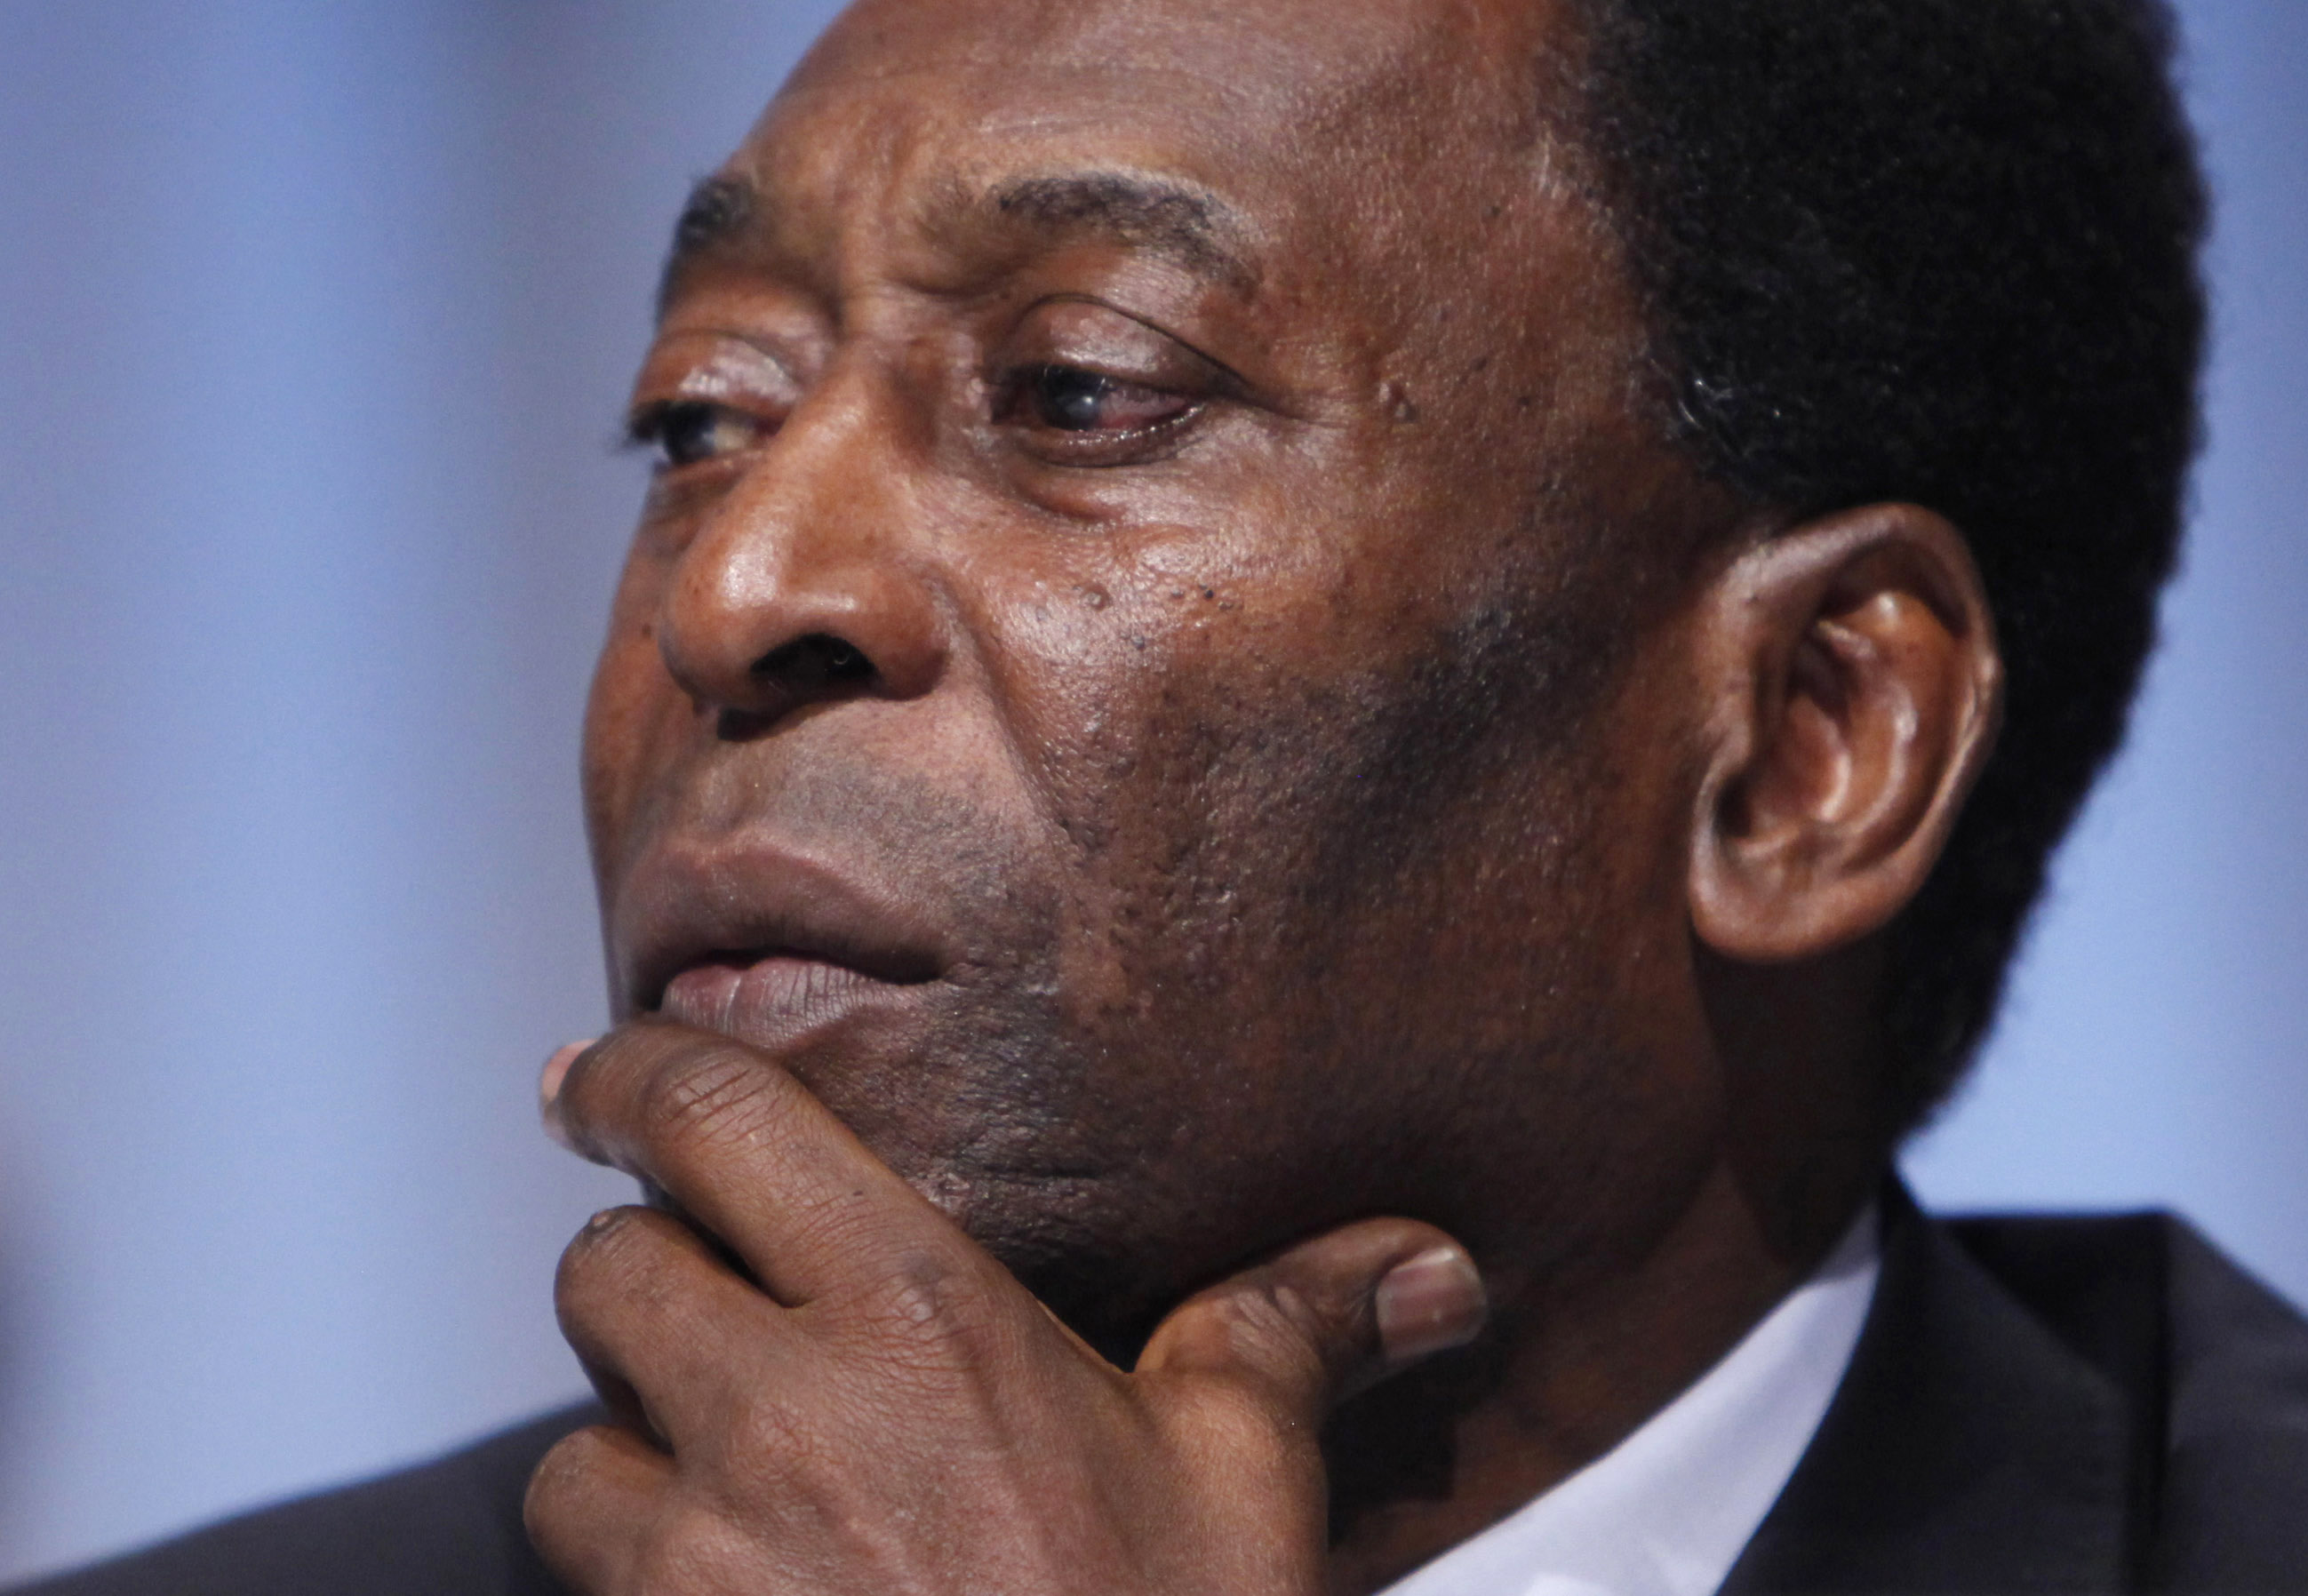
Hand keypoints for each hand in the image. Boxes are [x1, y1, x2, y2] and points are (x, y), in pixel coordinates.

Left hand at [525, 1022, 1487, 1594]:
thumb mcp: (1245, 1482)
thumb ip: (1287, 1335)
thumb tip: (1422, 1268)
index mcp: (918, 1318)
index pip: (712, 1123)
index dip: (634, 1079)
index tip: (604, 1077)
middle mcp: (781, 1420)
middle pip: (604, 1275)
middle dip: (648, 1278)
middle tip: (724, 1309)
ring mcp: (702, 1566)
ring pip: (572, 1457)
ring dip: (630, 1455)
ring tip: (731, 1485)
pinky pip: (591, 1594)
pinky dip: (637, 1582)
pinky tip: (739, 1592)